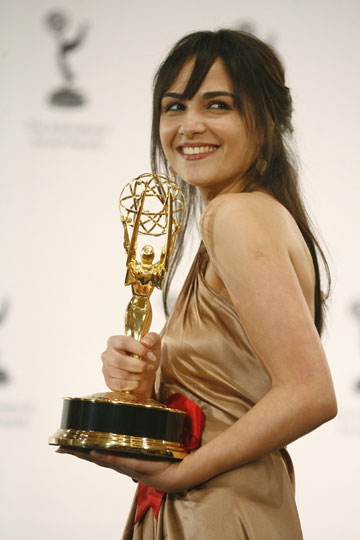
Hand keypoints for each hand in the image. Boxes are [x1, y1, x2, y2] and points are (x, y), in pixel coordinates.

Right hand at [56, 447, 196, 492]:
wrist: (173, 472)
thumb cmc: (159, 457)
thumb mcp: (143, 443)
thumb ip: (134, 434)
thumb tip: (128, 418)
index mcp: (119, 457)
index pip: (95, 452)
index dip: (79, 448)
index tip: (63, 443)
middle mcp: (118, 462)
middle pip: (92, 456)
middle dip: (75, 451)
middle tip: (59, 446)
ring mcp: (124, 463)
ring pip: (100, 459)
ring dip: (84, 453)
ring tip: (69, 448)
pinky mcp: (134, 463)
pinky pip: (116, 460)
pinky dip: (105, 456)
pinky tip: (95, 452)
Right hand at [101, 332, 160, 397]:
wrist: (145, 373)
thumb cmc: (146, 355)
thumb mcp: (153, 343)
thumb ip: (151, 338)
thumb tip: (145, 342)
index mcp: (115, 341)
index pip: (124, 343)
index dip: (139, 349)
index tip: (152, 356)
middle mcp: (107, 354)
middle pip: (119, 360)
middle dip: (138, 365)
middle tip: (148, 367)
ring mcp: (106, 368)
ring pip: (121, 374)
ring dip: (137, 375)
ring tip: (143, 373)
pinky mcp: (109, 381)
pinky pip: (119, 385)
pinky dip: (132, 384)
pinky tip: (138, 381)